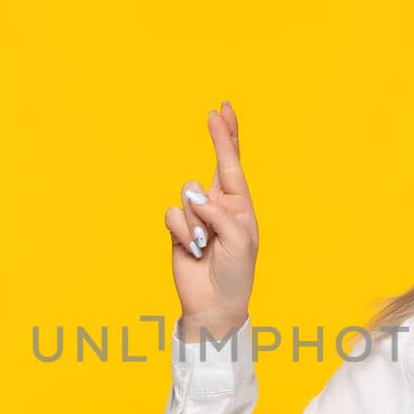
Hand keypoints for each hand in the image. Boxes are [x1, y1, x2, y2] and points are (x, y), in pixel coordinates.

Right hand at [164, 101, 257, 340]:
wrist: (214, 303)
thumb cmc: (236, 272)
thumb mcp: (239, 239)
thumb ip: (219, 213)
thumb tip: (193, 196)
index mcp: (239, 205)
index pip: (233, 164)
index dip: (228, 137)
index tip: (223, 111)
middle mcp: (218, 204)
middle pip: (214, 163)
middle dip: (217, 138)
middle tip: (216, 112)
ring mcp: (197, 215)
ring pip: (188, 194)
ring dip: (198, 220)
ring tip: (207, 244)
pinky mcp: (178, 228)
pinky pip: (173, 215)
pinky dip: (184, 232)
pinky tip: (193, 249)